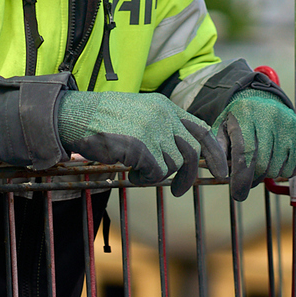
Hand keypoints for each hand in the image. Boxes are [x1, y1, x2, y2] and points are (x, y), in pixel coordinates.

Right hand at [58, 92, 227, 195]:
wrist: (75, 115)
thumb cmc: (102, 118)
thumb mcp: (139, 111)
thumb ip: (162, 125)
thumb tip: (185, 151)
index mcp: (164, 106)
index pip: (202, 129)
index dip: (214, 153)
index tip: (220, 171)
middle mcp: (163, 116)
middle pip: (194, 152)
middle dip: (190, 175)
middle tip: (180, 190)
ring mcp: (152, 130)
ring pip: (173, 165)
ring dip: (158, 175)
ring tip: (138, 172)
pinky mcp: (140, 146)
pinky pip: (155, 173)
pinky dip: (145, 179)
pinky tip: (132, 174)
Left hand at [217, 92, 295, 200]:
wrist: (262, 101)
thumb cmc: (239, 119)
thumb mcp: (221, 128)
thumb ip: (216, 150)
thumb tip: (219, 174)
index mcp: (245, 113)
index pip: (245, 151)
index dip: (241, 177)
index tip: (237, 194)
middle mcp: (269, 116)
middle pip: (262, 163)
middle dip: (252, 177)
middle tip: (246, 178)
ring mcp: (288, 124)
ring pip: (277, 168)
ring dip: (266, 174)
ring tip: (260, 163)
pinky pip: (292, 167)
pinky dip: (281, 170)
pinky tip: (274, 158)